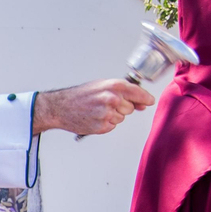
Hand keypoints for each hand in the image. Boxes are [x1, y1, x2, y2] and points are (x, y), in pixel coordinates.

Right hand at [34, 79, 154, 136]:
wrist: (60, 107)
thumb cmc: (80, 96)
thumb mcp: (101, 86)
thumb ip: (122, 92)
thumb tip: (141, 103)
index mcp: (113, 86)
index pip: (138, 93)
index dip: (146, 98)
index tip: (150, 101)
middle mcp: (112, 99)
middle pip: (131, 108)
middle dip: (122, 107)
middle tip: (106, 104)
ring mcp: (108, 113)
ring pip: (121, 118)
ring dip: (112, 116)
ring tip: (97, 110)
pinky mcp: (102, 126)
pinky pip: (112, 126)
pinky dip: (105, 123)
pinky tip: (94, 117)